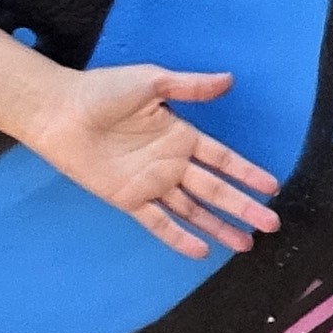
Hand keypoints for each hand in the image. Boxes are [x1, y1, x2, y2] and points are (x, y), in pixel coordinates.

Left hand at [21, 63, 282, 260]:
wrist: (60, 112)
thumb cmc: (103, 91)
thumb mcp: (151, 82)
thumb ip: (190, 87)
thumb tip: (229, 80)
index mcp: (181, 135)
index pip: (223, 159)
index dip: (247, 173)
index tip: (273, 187)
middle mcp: (171, 163)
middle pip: (215, 190)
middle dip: (243, 206)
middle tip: (270, 224)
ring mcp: (151, 183)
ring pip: (193, 210)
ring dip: (219, 226)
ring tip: (245, 244)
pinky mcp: (129, 199)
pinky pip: (158, 222)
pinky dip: (179, 237)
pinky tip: (201, 251)